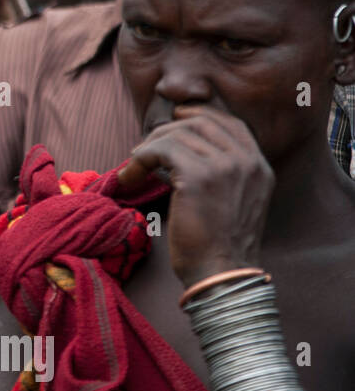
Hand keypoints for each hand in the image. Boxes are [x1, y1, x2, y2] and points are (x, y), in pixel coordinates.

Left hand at [117, 105, 272, 286]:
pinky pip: (162, 149)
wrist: (221, 274)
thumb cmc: (218, 245)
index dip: (200, 115)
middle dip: (168, 130)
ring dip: (149, 147)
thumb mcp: (233, 202)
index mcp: (260, 167)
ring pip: (178, 133)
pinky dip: (141, 158)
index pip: (231, 123)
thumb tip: (183, 151)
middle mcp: (247, 162)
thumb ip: (222, 174)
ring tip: (135, 166)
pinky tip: (131, 175)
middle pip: (202, 122)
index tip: (175, 122)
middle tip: (146, 149)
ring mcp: (225, 167)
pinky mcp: (198, 177)